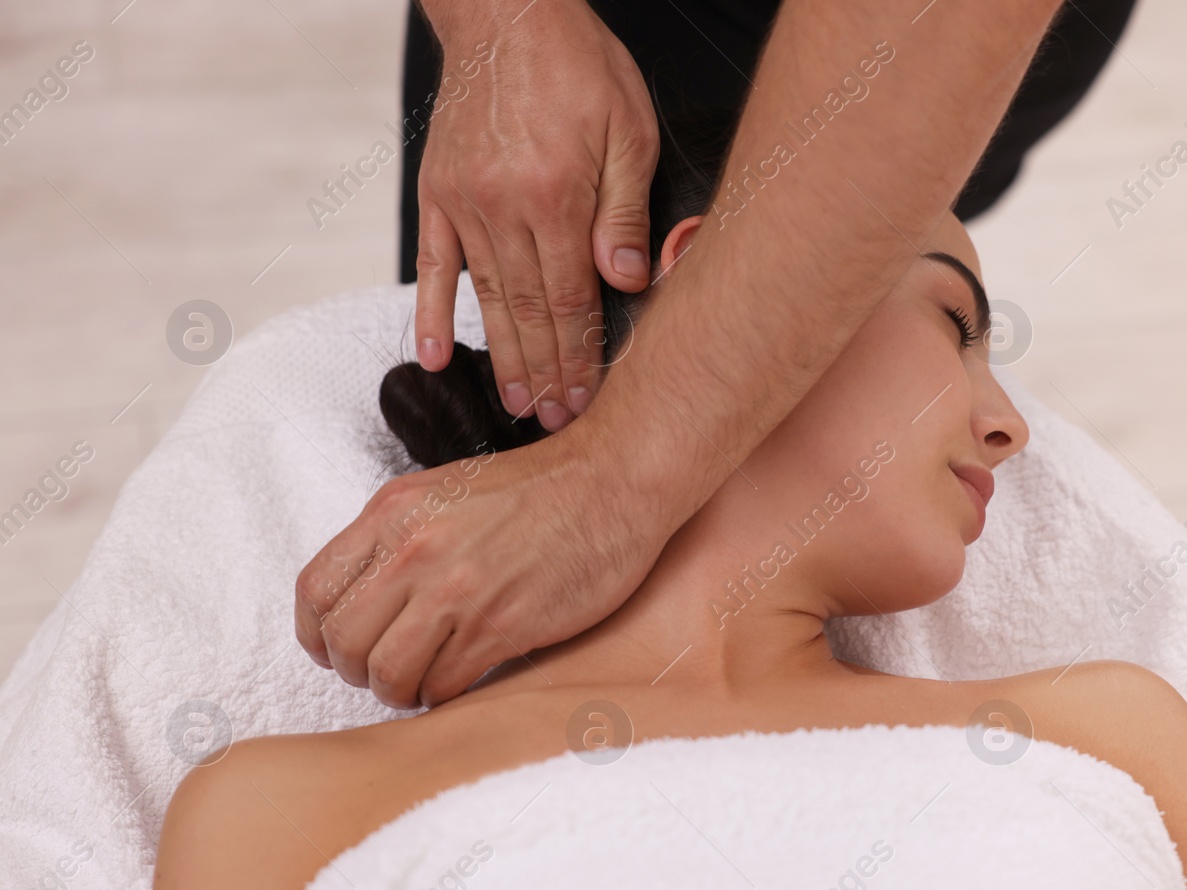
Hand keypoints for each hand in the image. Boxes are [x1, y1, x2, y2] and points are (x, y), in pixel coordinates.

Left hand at [293, 426, 666, 707]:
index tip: (337, 650)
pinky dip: (444, 693)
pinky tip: (462, 677)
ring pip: (388, 673)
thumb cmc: (540, 488)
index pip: (316, 592)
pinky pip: (443, 685)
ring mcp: (457, 591)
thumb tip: (367, 595)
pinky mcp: (500, 627)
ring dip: (401, 689)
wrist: (612, 483)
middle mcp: (415, 551)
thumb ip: (399, 536)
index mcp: (393, 513)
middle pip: (345, 642)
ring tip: (425, 680)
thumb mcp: (446, 491)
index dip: (318, 635)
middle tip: (387, 670)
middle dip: (359, 670)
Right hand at [414, 0, 657, 429]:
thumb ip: (625, 208)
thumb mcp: (629, 127)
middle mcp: (505, 208)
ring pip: (488, 298)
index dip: (580, 357)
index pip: (572, 300)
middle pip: (529, 311)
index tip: (587, 401)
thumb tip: (624, 280)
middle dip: (545, 374)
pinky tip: (430, 355)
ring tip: (514, 404)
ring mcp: (465, 203)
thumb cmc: (578, 65)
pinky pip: (435, 265)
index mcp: (558, 197)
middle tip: (554, 424)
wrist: (508, 12)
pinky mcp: (438, 193)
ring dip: (502, 357)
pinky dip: (431, 313)